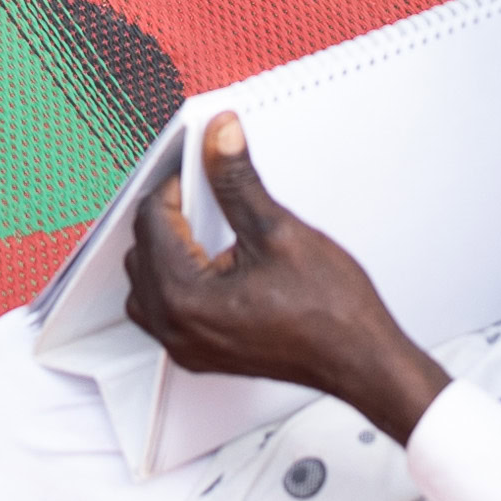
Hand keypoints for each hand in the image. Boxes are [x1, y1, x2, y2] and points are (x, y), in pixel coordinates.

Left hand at [124, 117, 449, 440]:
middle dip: (168, 217)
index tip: (198, 168)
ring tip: (204, 228)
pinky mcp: (203, 353)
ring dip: (166, 251)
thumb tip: (219, 140)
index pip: (152, 221)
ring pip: (147, 285)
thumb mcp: (278, 231)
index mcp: (185, 298)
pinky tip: (213, 263)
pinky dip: (177, 281)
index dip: (175, 184)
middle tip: (202, 193)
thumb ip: (237, 181)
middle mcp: (177, 329)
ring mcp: (188, 347)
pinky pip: (166, 311)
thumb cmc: (329, 313)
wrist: (359, 360)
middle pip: (141, 253)